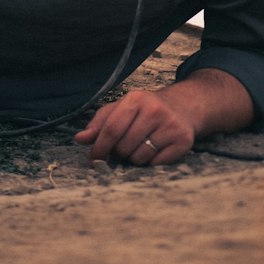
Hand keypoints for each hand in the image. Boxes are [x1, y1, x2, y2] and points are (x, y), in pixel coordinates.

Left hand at [74, 89, 195, 166]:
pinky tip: (155, 151)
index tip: (94, 160)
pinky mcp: (183, 140)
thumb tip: (80, 139)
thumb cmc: (144, 111)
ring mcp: (171, 125)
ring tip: (141, 147)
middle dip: (119, 154)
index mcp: (136, 99)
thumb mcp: (120, 109)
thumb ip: (99, 123)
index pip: (111, 130)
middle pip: (123, 148)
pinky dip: (151, 163)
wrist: (182, 109)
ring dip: (135, 159)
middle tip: (124, 147)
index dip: (99, 149)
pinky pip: (156, 165)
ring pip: (139, 159)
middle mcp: (155, 110)